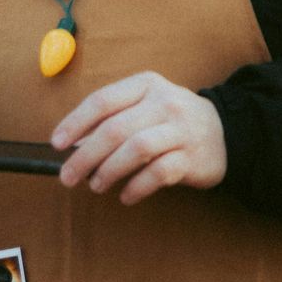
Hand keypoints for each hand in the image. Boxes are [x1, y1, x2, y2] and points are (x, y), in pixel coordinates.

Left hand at [51, 72, 226, 205]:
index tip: (56, 143)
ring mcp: (180, 130)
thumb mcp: (145, 104)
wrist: (225, 132)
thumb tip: (71, 143)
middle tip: (68, 176)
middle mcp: (163, 103)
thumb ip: (113, 117)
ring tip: (96, 185)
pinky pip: (159, 173)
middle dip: (85, 155)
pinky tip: (125, 196)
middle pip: (115, 129)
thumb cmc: (170, 119)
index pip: (103, 101)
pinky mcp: (192, 158)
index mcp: (145, 85)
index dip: (75, 122)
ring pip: (136, 149)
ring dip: (109, 171)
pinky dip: (137, 187)